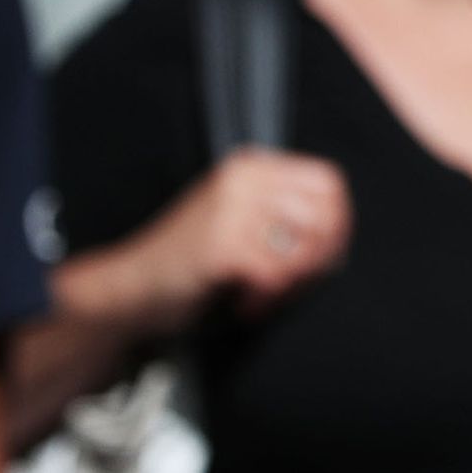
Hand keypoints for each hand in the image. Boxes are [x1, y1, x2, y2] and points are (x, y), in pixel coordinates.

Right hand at [139, 148, 351, 323]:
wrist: (129, 289)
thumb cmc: (192, 265)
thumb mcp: (243, 224)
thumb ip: (286, 218)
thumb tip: (341, 235)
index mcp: (251, 168)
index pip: (329, 181)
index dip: (337, 223)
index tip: (321, 256)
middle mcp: (242, 179)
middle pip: (326, 215)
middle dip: (318, 259)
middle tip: (289, 284)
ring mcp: (229, 209)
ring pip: (306, 246)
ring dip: (294, 282)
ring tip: (266, 294)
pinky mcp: (219, 245)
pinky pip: (276, 275)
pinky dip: (267, 300)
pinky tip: (245, 304)